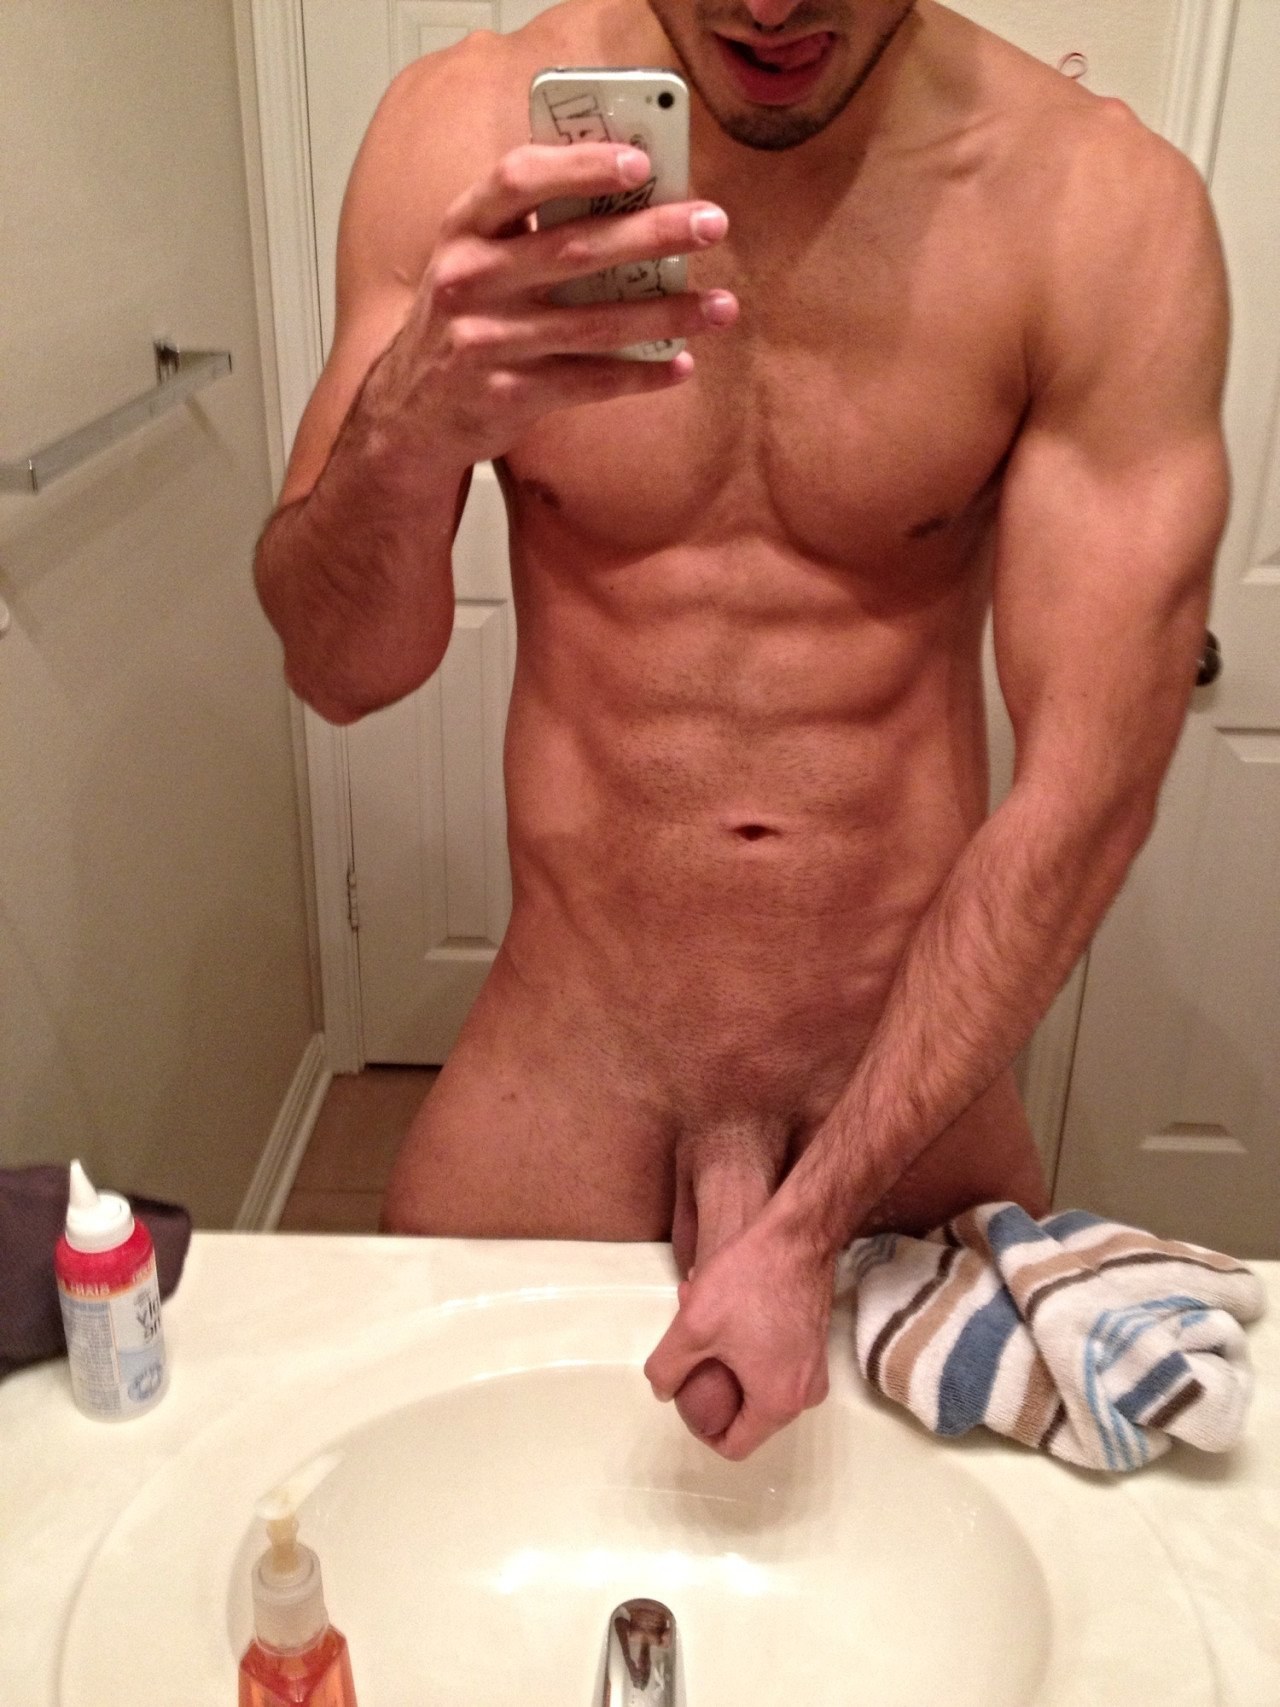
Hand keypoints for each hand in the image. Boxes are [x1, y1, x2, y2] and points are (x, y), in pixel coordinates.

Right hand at [373, 142, 736, 464]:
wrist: (411, 413)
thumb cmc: (463, 319)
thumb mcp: (476, 260)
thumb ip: (530, 229)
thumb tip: (631, 200)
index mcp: (464, 230)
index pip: (518, 179)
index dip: (579, 166)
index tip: (641, 162)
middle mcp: (469, 280)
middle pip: (573, 249)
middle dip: (652, 233)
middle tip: (711, 223)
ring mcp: (487, 341)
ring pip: (594, 323)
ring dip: (667, 314)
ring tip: (722, 305)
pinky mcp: (508, 395)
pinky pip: (590, 382)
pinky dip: (641, 374)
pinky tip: (681, 364)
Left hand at [647, 1203, 835, 1460]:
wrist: (799, 1236)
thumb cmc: (748, 1283)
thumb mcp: (693, 1326)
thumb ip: (668, 1367)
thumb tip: (662, 1391)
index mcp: (777, 1403)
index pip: (734, 1445)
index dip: (701, 1430)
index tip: (685, 1397)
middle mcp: (804, 1395)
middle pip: (747, 1414)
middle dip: (711, 1383)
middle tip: (688, 1344)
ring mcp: (814, 1368)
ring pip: (757, 1381)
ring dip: (725, 1356)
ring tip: (698, 1311)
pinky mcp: (814, 1343)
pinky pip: (774, 1360)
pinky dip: (746, 1342)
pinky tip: (724, 1303)